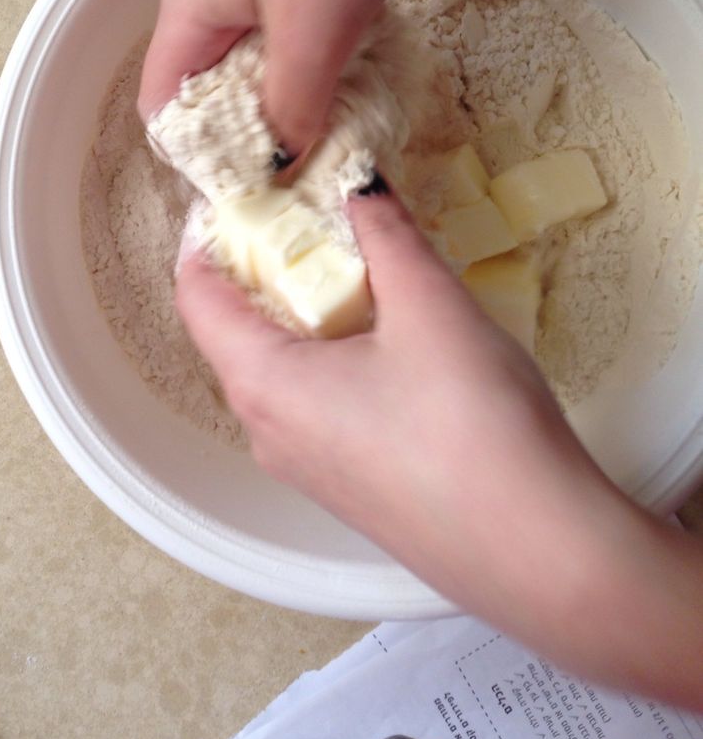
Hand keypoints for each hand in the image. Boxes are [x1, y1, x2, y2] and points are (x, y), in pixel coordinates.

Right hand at [138, 0, 448, 156]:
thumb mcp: (312, 31)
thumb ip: (290, 109)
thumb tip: (280, 167)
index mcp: (190, 10)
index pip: (165, 110)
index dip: (202, 160)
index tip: (256, 194)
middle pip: (215, 90)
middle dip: (255, 136)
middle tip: (309, 173)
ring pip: (263, 61)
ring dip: (295, 99)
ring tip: (340, 134)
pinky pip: (301, 31)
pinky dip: (323, 62)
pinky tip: (360, 80)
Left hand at [176, 186, 629, 631]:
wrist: (543, 555)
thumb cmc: (474, 426)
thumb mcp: (429, 304)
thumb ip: (385, 230)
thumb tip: (356, 183)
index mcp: (262, 383)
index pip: (196, 295)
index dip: (208, 235)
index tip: (241, 192)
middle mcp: (266, 431)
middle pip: (235, 331)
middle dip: (264, 266)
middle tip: (310, 214)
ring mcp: (305, 468)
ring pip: (278, 369)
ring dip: (304, 312)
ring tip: (356, 266)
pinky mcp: (348, 488)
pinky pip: (313, 404)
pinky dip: (330, 356)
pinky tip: (388, 337)